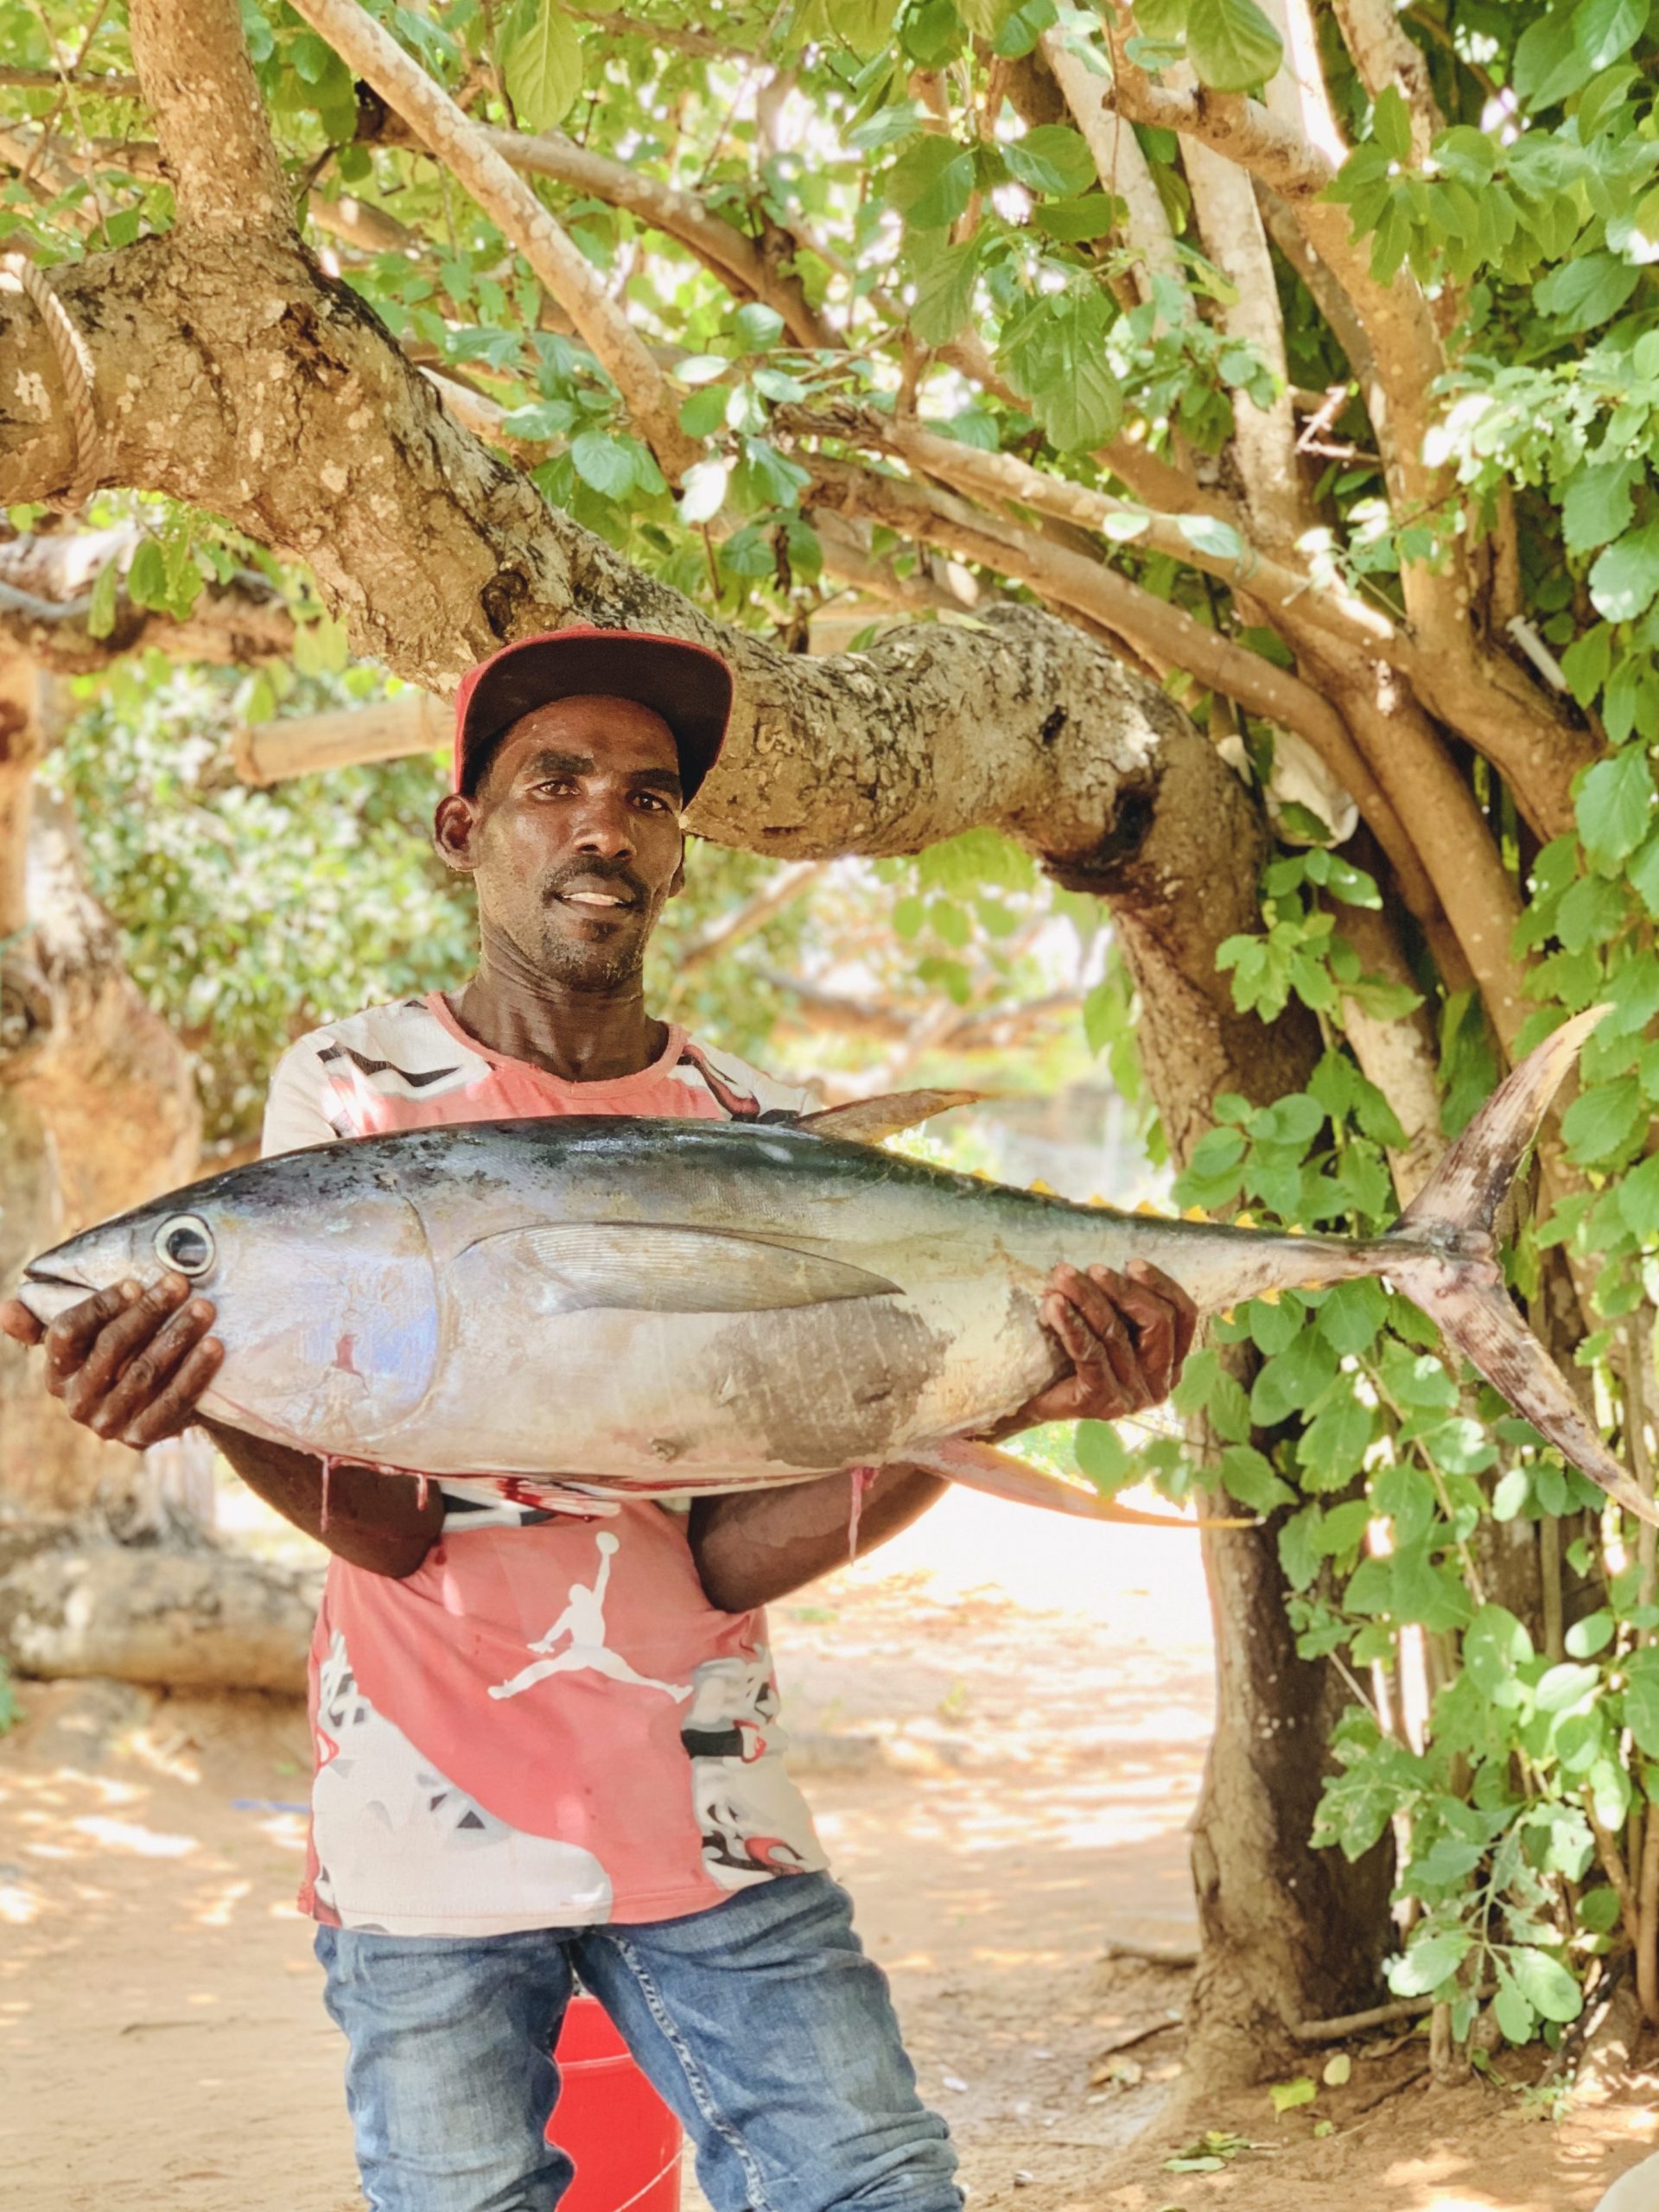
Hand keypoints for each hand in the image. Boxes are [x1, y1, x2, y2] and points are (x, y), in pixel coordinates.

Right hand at [0, 1274, 224, 1448]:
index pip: (67, 1332)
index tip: (134, 1282)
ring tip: (205, 1308)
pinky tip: (214, 1346)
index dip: (100, 1306)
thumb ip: (47, 1319)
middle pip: (111, 1348)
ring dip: (177, 1336)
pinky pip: (172, 1402)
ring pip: (144, 1372)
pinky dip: (196, 1372)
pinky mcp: (142, 1438)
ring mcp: (108, 1423)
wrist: (158, 1401)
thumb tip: (6, 1309)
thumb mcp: (86, 1336)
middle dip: (148, 1312)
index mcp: (56, 1370)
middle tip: (180, 1284)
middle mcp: (76, 1400)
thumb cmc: (121, 1352)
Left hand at [1015, 1259, 1197, 1426]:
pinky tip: (1054, 1304)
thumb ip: (1122, 1305)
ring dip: (1087, 1298)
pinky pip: (1089, 1353)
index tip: (1132, 1263)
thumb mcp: (1106, 1325)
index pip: (1184, 1316)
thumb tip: (1115, 1264)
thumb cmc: (1072, 1353)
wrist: (1033, 1396)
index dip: (1162, 1285)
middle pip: (1156, 1322)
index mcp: (1171, 1363)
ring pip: (1116, 1333)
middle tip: (1090, 1269)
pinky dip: (1071, 1324)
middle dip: (1122, 1289)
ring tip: (1063, 1277)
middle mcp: (1159, 1384)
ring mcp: (1133, 1397)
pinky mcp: (1102, 1403)